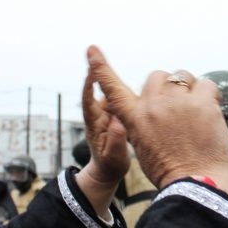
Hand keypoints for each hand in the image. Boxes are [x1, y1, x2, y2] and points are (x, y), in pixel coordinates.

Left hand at [76, 67, 129, 220]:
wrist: (108, 172)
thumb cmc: (109, 166)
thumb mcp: (114, 157)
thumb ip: (117, 141)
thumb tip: (118, 122)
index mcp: (93, 124)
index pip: (87, 100)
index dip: (88, 85)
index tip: (90, 70)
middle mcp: (98, 115)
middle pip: (98, 92)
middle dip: (99, 74)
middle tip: (97, 55)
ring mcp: (106, 114)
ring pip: (111, 95)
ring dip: (115, 84)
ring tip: (121, 70)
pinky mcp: (115, 115)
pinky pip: (120, 101)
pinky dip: (125, 93)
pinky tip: (140, 89)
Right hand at [87, 45, 227, 198]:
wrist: (198, 185)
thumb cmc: (174, 172)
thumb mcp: (147, 147)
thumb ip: (148, 123)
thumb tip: (161, 110)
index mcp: (134, 119)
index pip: (112, 88)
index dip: (101, 67)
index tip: (92, 50)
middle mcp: (152, 106)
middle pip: (158, 76)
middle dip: (169, 88)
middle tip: (180, 110)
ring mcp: (177, 102)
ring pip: (184, 76)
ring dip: (191, 90)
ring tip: (197, 115)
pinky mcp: (202, 102)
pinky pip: (208, 85)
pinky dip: (212, 97)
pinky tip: (211, 116)